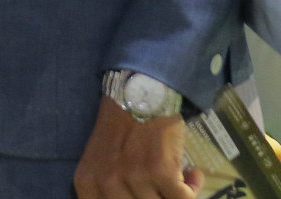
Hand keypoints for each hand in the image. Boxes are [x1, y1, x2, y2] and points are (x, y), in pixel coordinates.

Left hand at [75, 97, 200, 198]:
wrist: (142, 91)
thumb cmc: (123, 125)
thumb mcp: (102, 160)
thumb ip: (111, 189)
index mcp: (87, 183)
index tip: (152, 195)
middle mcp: (106, 183)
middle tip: (167, 191)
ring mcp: (132, 177)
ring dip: (180, 195)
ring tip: (182, 181)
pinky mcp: (159, 171)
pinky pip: (183, 198)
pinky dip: (193, 189)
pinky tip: (193, 175)